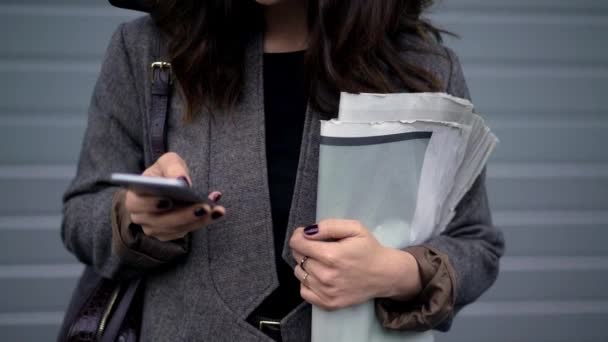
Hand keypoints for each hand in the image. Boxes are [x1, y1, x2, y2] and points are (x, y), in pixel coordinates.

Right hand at [124, 152, 225, 240]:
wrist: (169, 184)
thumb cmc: (165, 172)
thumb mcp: (168, 162)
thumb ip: (173, 167)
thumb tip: (182, 180)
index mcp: (134, 197)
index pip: (137, 203)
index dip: (151, 203)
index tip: (169, 200)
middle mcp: (141, 217)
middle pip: (160, 221)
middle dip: (184, 215)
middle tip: (204, 207)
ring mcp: (154, 228)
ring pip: (176, 229)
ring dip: (198, 220)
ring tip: (216, 210)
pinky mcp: (169, 234)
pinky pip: (186, 231)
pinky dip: (202, 222)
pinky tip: (217, 212)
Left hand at [290, 219, 421, 310]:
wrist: (385, 274)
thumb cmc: (369, 249)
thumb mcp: (354, 228)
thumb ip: (328, 226)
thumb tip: (307, 232)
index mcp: (332, 255)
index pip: (297, 244)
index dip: (298, 236)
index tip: (304, 234)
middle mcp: (326, 276)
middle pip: (298, 258)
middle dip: (303, 249)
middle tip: (317, 247)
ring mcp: (327, 292)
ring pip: (299, 274)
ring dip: (305, 265)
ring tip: (320, 262)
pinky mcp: (329, 304)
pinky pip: (304, 292)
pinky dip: (307, 282)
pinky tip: (319, 276)